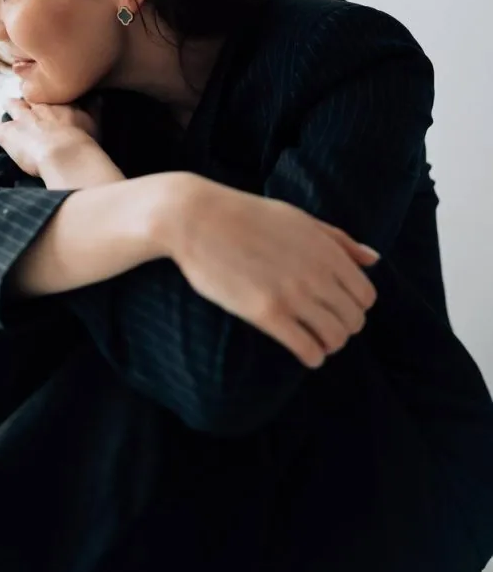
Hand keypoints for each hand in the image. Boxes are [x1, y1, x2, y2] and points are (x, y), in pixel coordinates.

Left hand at [0, 94, 103, 176]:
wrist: (66, 153)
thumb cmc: (83, 141)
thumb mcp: (94, 122)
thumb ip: (94, 108)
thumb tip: (98, 97)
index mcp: (60, 102)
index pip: (52, 90)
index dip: (50, 91)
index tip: (50, 92)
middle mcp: (40, 105)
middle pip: (31, 94)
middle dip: (29, 96)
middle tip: (28, 98)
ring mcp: (23, 118)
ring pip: (12, 105)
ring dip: (10, 106)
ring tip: (7, 107)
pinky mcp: (8, 133)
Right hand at [170, 176, 379, 368]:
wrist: (198, 219)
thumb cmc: (247, 215)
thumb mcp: (300, 219)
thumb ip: (339, 240)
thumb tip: (374, 258)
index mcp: (327, 250)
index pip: (366, 295)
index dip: (355, 306)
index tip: (336, 306)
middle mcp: (317, 273)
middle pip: (353, 320)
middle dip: (343, 326)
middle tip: (323, 325)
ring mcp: (292, 294)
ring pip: (335, 338)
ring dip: (328, 344)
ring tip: (313, 339)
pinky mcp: (266, 313)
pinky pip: (307, 349)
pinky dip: (311, 356)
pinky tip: (302, 350)